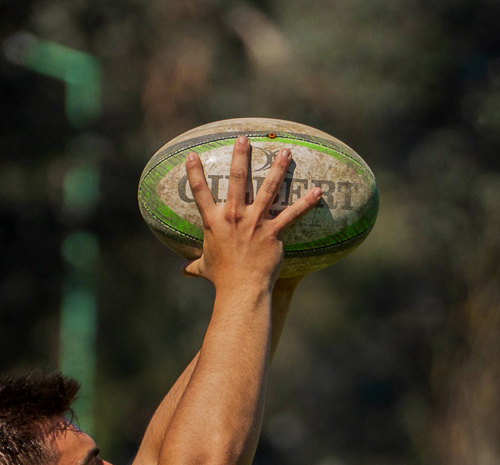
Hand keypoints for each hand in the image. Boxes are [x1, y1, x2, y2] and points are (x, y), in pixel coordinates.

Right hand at [181, 137, 322, 289]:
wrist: (241, 291)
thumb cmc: (222, 280)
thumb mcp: (204, 268)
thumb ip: (193, 265)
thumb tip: (182, 271)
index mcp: (214, 222)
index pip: (200, 193)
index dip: (194, 173)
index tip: (192, 154)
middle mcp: (234, 217)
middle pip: (237, 180)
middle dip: (241, 156)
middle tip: (244, 138)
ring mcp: (255, 223)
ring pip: (268, 189)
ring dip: (278, 168)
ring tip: (285, 151)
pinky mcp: (273, 233)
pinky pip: (293, 214)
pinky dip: (306, 203)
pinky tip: (318, 191)